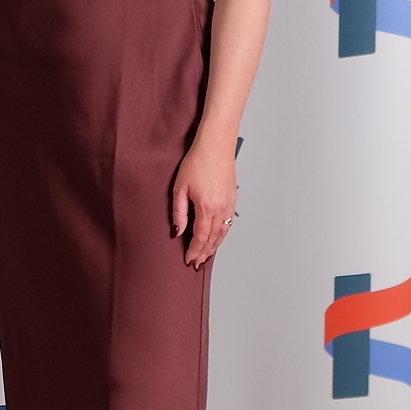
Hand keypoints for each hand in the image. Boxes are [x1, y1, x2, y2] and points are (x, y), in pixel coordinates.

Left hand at [172, 134, 236, 269]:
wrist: (215, 146)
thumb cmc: (197, 162)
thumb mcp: (180, 188)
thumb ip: (179, 212)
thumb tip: (177, 231)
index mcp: (206, 207)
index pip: (200, 237)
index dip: (195, 251)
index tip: (189, 260)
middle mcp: (221, 209)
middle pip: (213, 238)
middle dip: (205, 253)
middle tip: (198, 263)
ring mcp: (229, 204)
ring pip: (223, 232)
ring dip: (214, 246)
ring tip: (206, 255)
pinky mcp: (232, 199)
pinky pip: (228, 223)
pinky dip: (222, 234)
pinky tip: (217, 238)